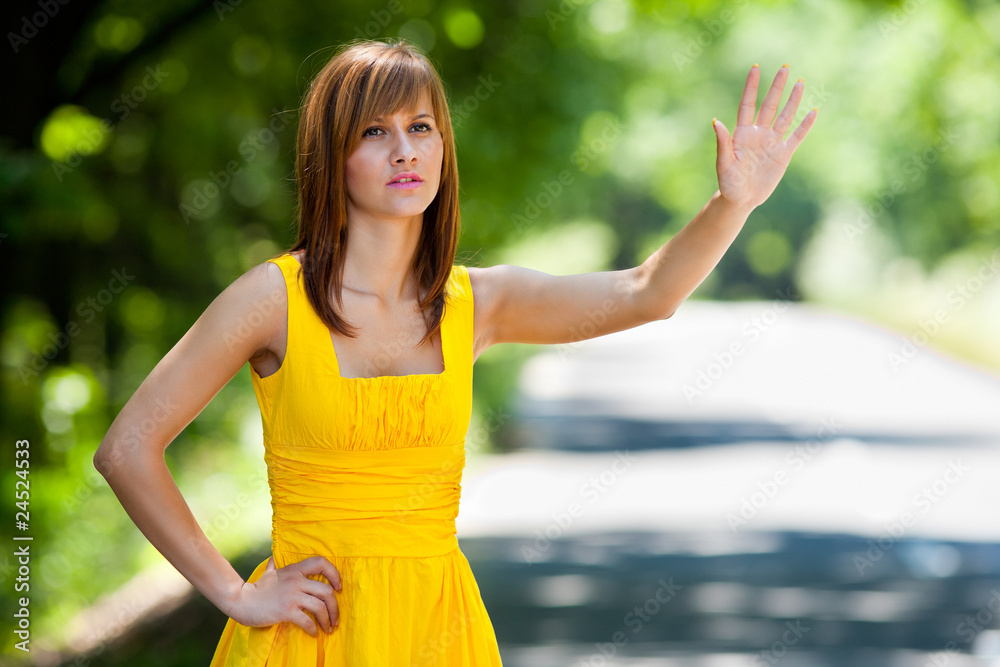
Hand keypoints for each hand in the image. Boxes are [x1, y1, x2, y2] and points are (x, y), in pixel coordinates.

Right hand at [225, 555, 342, 636]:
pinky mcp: (286, 611)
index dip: (334, 574)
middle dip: (335, 607)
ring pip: (320, 607)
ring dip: (328, 620)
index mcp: (295, 570)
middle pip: (327, 591)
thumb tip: (273, 559)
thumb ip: (274, 565)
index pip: (321, 563)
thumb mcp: (268, 572)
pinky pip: (307, 621)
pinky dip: (314, 629)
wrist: (241, 601)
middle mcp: (296, 581)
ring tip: (328, 628)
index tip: (338, 587)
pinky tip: (314, 633)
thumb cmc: (257, 588)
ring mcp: (292, 596)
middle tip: (336, 618)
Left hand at [712, 64, 816, 210]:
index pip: (748, 104)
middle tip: (784, 68)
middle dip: (776, 87)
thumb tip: (716, 121)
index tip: (755, 68)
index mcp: (742, 134)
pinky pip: (796, 137)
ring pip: (784, 117)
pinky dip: (804, 126)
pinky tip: (812, 113)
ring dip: (792, 101)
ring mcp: (772, 143)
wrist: (741, 200)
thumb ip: (722, 143)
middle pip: (769, 106)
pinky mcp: (783, 155)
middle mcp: (758, 134)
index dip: (751, 87)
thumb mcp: (724, 163)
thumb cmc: (728, 183)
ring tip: (800, 83)